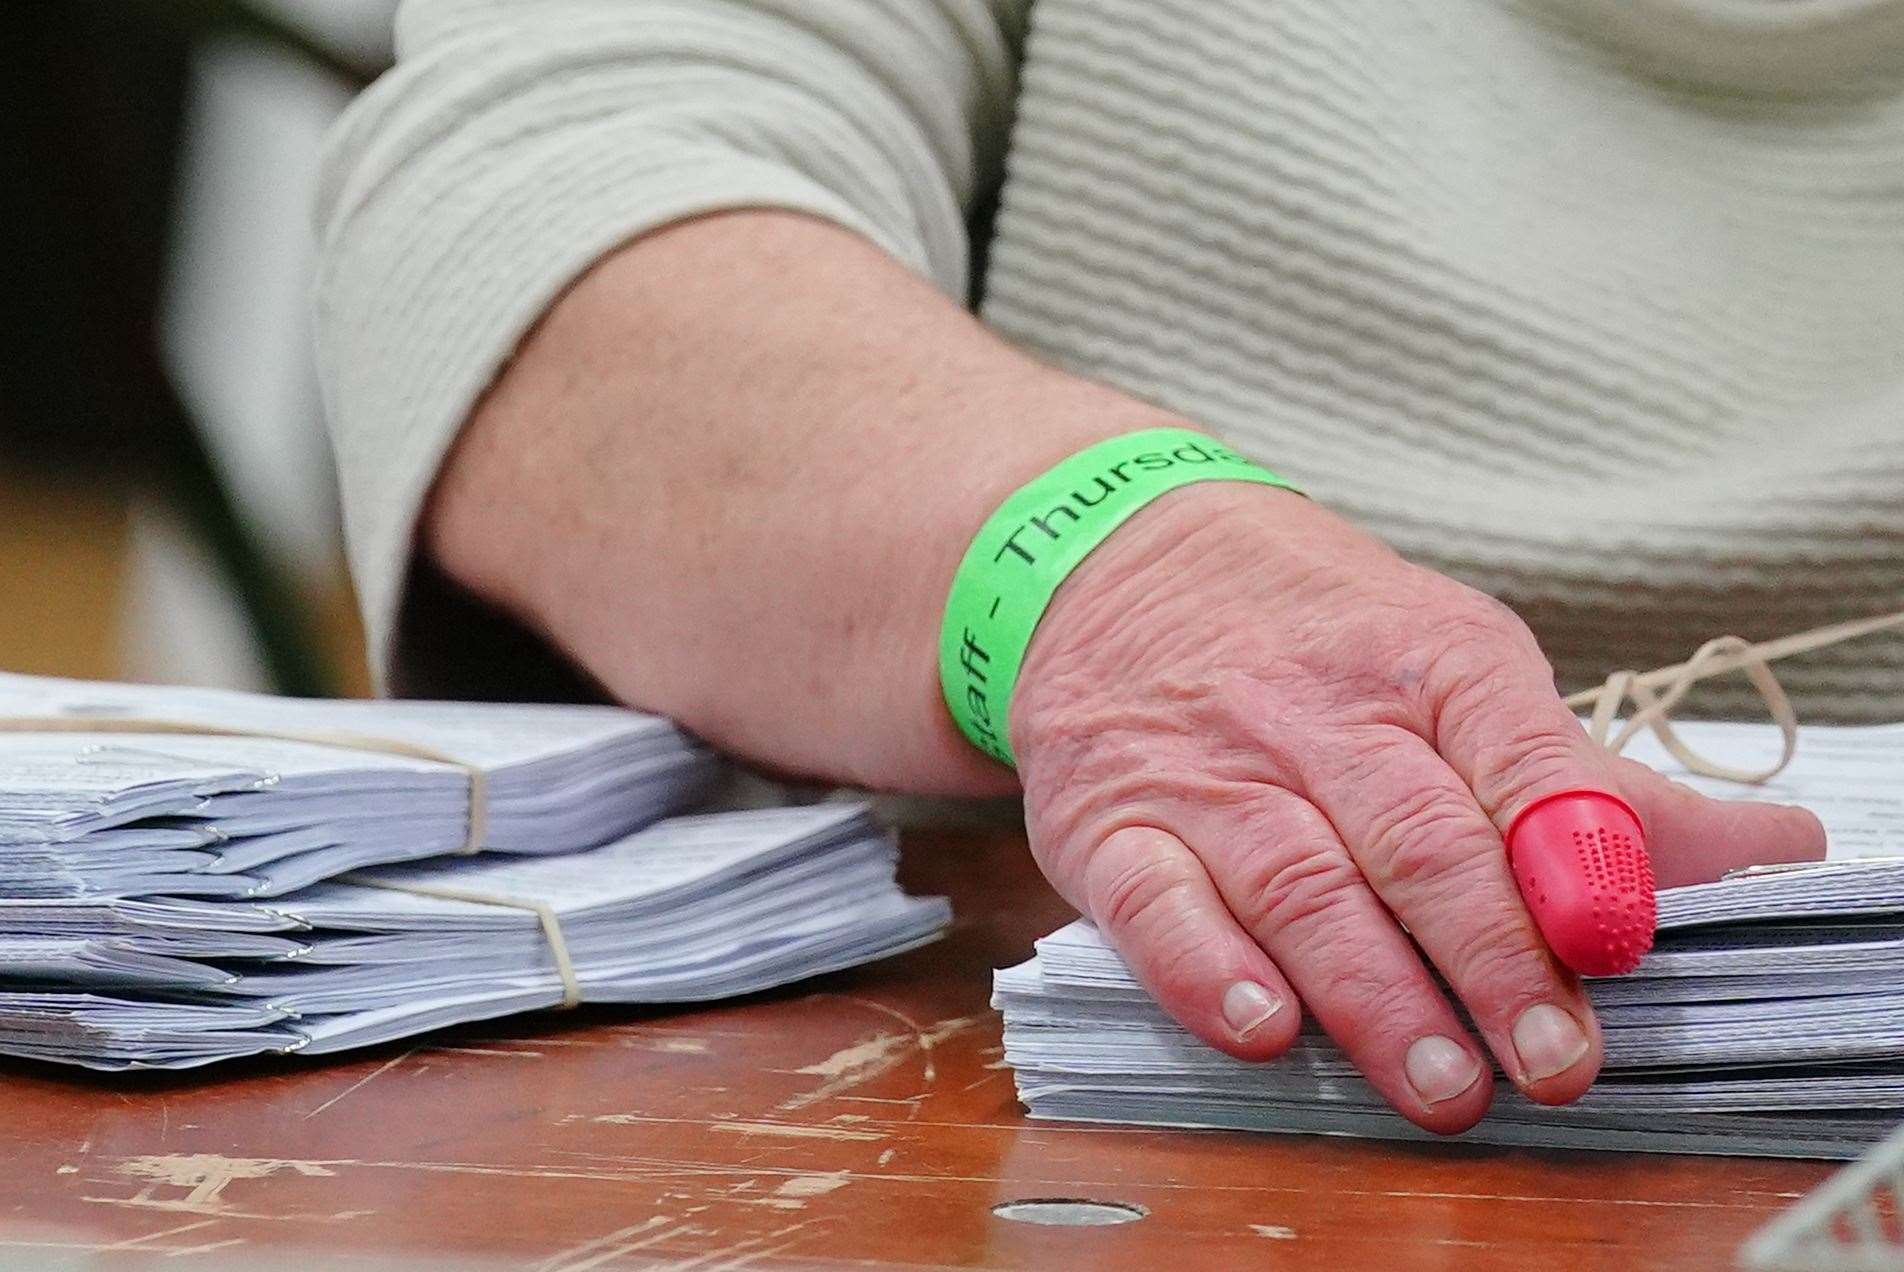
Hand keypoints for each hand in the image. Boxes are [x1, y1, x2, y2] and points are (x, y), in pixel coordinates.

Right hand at [1012, 482, 1824, 1132]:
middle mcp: (1315, 717)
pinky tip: (1262, 1025)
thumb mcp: (1455, 660)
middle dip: (1493, 958)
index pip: (1518, 759)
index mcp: (1425, 664)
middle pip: (1417, 841)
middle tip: (1553, 1060)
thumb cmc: (1311, 627)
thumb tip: (1764, 850)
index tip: (1621, 941)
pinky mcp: (1109, 823)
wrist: (1112, 556)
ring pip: (1301, 882)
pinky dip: (1207, 967)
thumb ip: (1584, 776)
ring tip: (1442, 1081)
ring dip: (1373, 991)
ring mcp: (1209, 773)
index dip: (1576, 857)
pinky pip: (1153, 900)